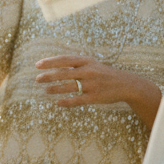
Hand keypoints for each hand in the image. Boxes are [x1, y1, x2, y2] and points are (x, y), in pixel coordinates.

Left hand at [36, 55, 150, 107]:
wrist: (126, 84)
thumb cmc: (103, 73)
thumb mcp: (91, 64)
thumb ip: (75, 65)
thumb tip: (53, 66)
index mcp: (86, 61)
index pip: (64, 60)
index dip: (50, 62)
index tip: (37, 65)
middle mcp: (89, 71)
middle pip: (64, 73)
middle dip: (49, 76)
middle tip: (37, 79)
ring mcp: (92, 85)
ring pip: (69, 87)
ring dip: (55, 89)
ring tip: (46, 90)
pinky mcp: (95, 97)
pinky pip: (77, 100)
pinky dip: (66, 102)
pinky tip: (58, 103)